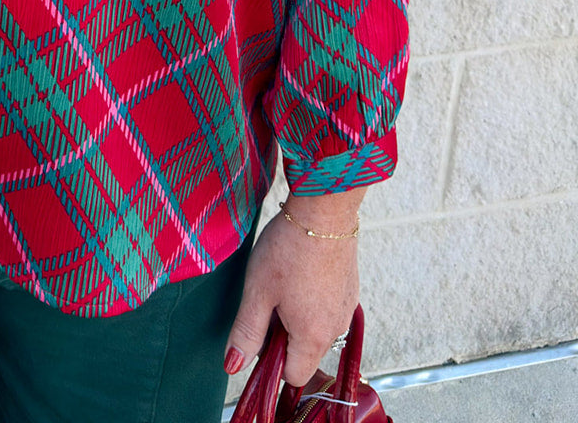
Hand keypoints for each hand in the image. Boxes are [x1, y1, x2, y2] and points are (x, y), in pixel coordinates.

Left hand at [225, 193, 361, 386]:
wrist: (324, 210)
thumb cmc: (289, 248)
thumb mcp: (258, 291)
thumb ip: (246, 333)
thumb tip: (233, 365)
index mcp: (313, 337)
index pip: (293, 375)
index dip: (271, 359)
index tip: (259, 328)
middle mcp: (336, 329)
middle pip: (304, 352)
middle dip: (284, 334)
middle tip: (269, 297)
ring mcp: (346, 308)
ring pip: (316, 329)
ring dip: (298, 315)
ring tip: (284, 279)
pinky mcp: (350, 289)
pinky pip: (328, 308)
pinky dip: (313, 298)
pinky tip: (301, 270)